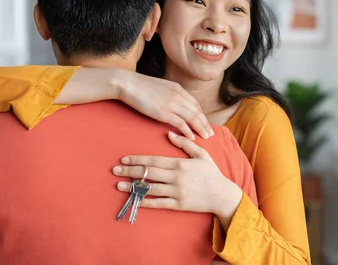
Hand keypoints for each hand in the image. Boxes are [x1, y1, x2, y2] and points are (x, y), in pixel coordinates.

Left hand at [112, 131, 242, 226]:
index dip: (137, 160)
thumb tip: (169, 133)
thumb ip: (185, 143)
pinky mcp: (178, 205)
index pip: (154, 160)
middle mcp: (176, 178)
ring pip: (150, 188)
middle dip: (130, 172)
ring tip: (119, 185)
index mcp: (180, 164)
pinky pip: (159, 203)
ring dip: (133, 187)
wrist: (222, 195)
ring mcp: (177, 192)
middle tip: (115, 171)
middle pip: (148, 173)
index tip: (124, 159)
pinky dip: (145, 201)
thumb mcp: (201, 154)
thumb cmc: (211, 173)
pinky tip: (135, 199)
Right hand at [117, 71, 212, 139]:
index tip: (205, 122)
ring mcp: (172, 103)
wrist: (128, 83)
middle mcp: (178, 95)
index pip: (194, 103)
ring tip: (205, 137)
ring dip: (200, 128)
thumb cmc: (139, 86)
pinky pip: (181, 123)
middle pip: (197, 111)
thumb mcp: (159, 87)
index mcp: (177, 88)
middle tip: (210, 133)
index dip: (201, 114)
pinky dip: (188, 131)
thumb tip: (171, 102)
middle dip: (204, 123)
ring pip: (192, 117)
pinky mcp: (164, 112)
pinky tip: (192, 137)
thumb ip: (168, 94)